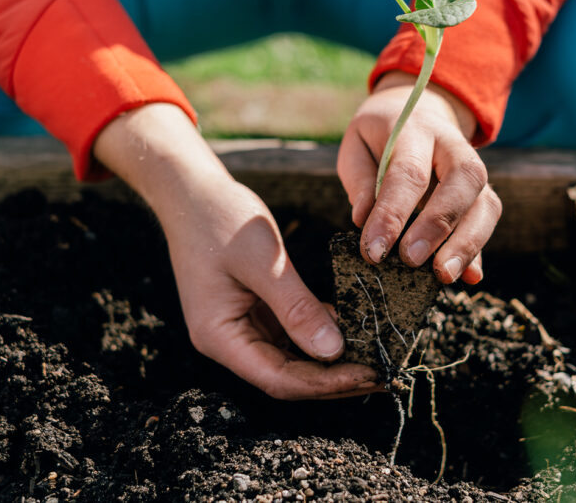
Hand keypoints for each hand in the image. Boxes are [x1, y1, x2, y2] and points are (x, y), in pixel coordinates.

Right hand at [95, 104, 378, 399]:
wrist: (192, 190)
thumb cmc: (220, 218)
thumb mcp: (264, 261)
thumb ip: (297, 307)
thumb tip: (334, 351)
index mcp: (220, 337)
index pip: (278, 379)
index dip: (325, 385)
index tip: (369, 374)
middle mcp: (228, 341)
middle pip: (287, 377)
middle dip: (334, 379)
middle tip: (384, 374)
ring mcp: (241, 327)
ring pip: (292, 359)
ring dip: (332, 361)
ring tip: (376, 358)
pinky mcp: (254, 311)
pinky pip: (291, 334)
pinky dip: (321, 335)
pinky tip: (353, 330)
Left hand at [338, 72, 501, 283]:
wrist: (419, 113)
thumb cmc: (380, 137)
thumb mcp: (356, 145)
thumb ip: (359, 179)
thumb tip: (363, 220)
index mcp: (415, 129)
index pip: (408, 172)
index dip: (392, 214)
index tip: (374, 251)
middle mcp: (453, 146)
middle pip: (462, 181)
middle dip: (438, 225)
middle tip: (412, 261)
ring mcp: (474, 170)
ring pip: (485, 203)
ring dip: (467, 243)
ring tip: (443, 276)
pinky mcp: (482, 194)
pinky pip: (487, 221)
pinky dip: (480, 251)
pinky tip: (471, 277)